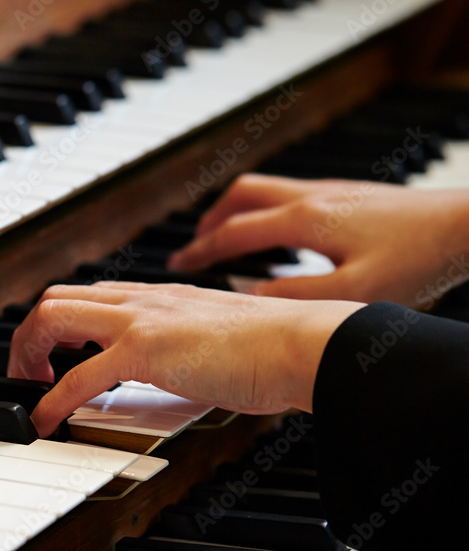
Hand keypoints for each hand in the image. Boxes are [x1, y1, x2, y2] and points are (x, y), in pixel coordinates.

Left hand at [7, 282, 362, 437]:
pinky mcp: (146, 349)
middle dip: (29, 336)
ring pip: (52, 317)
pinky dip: (50, 399)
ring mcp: (140, 320)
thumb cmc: (275, 348)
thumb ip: (186, 351)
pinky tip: (44, 419)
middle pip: (56, 298)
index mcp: (158, 296)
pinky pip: (78, 375)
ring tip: (28, 390)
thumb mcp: (215, 341)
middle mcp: (142, 300)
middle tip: (28, 373)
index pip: (89, 296)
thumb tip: (171, 378)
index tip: (53, 353)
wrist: (304, 343)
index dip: (59, 324)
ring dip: (28, 356)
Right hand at [167, 174, 468, 306]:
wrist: (465, 225)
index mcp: (302, 221)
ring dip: (236, 211)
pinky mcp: (348, 194)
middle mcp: (310, 198)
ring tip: (228, 237)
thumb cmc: (417, 260)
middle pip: (240, 196)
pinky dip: (266, 211)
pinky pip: (288, 194)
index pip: (233, 233)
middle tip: (195, 246)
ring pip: (264, 189)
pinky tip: (280, 235)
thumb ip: (292, 294)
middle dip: (210, 221)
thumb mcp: (351, 293)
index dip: (200, 251)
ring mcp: (330, 192)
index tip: (177, 265)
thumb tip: (249, 295)